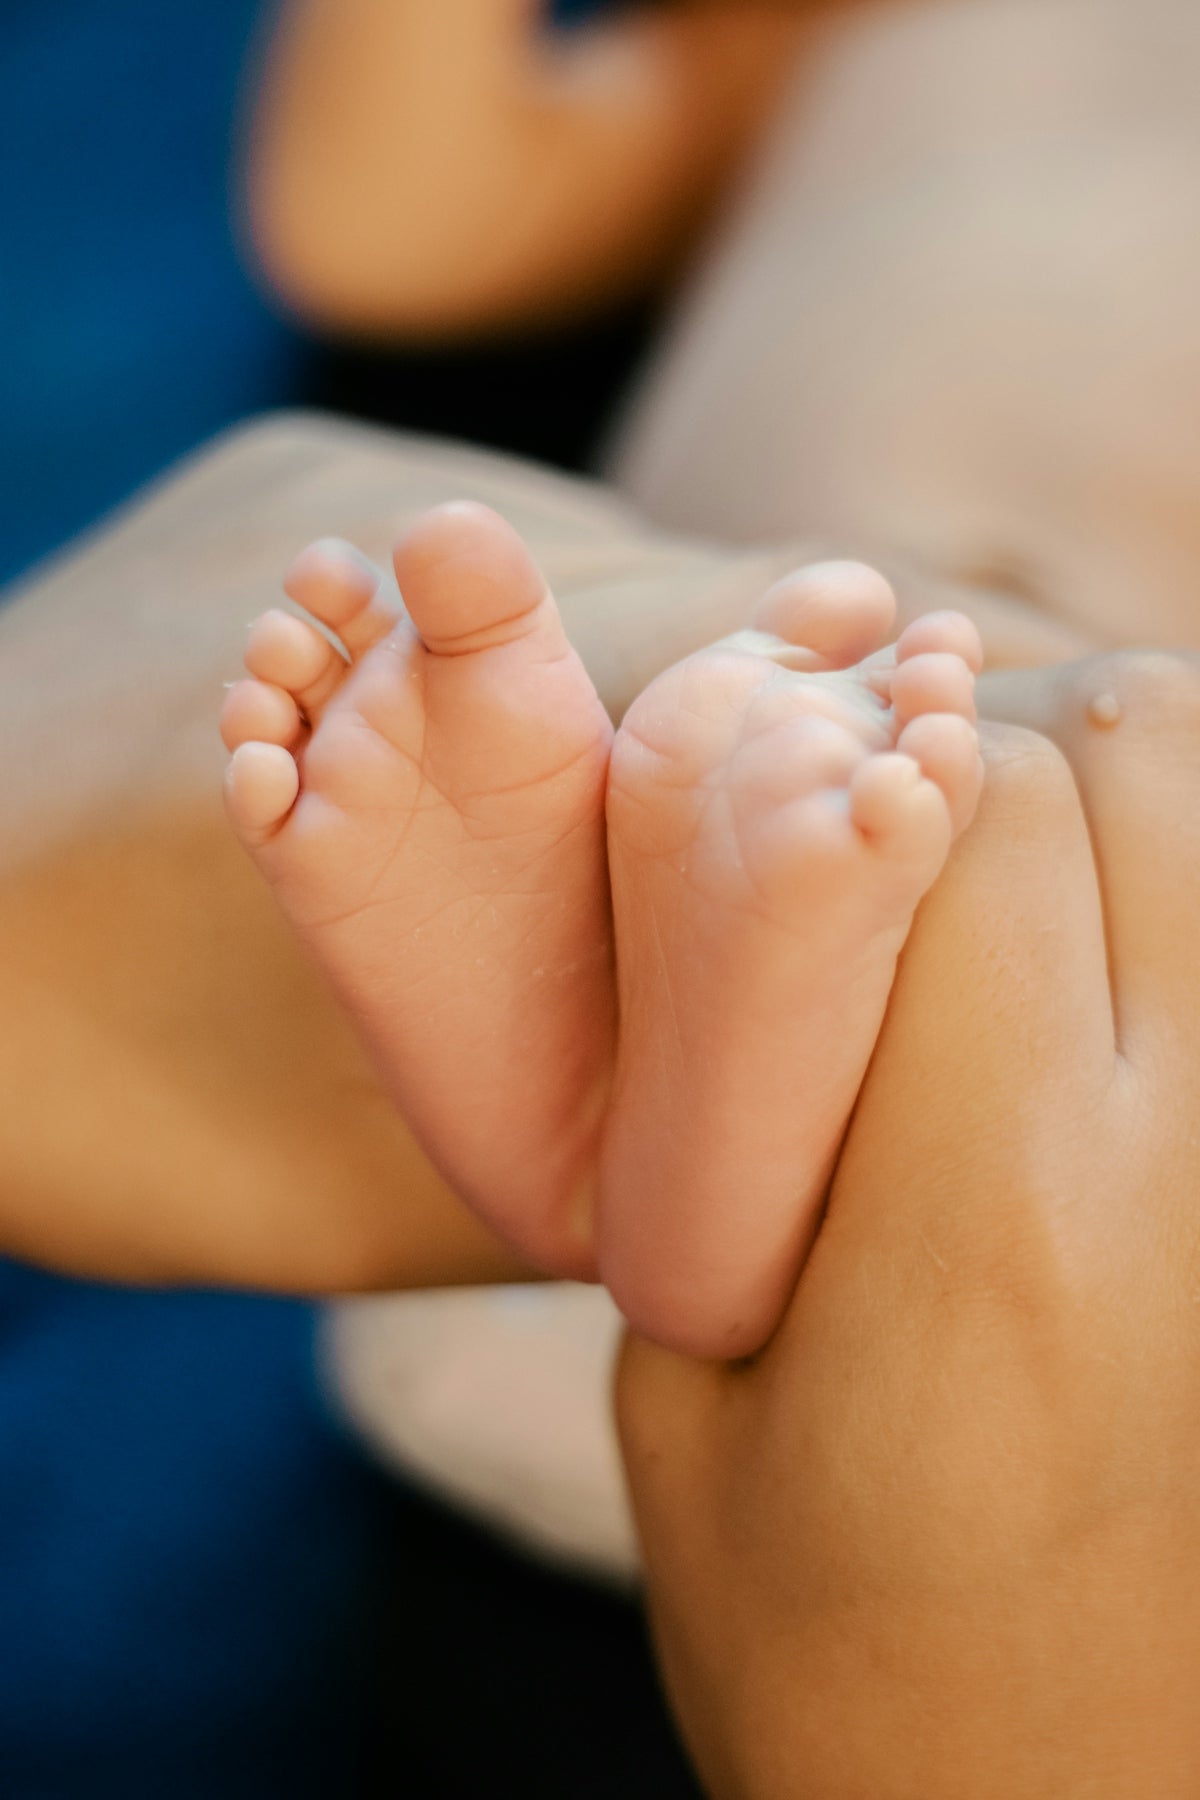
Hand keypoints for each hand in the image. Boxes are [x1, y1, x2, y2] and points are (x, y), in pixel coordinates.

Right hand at [618, 652, 1199, 1796]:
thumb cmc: (833, 1649)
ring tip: (1017, 866)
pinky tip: (1114, 952)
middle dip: (996, 734)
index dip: (868, 755)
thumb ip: (730, 1135)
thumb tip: (762, 928)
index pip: (974, 813)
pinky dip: (1186, 885)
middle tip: (900, 815)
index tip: (798, 797)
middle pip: (1140, 754)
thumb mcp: (688, 1394)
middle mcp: (1183, 1165)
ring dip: (1126, 782)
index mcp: (981, 1211)